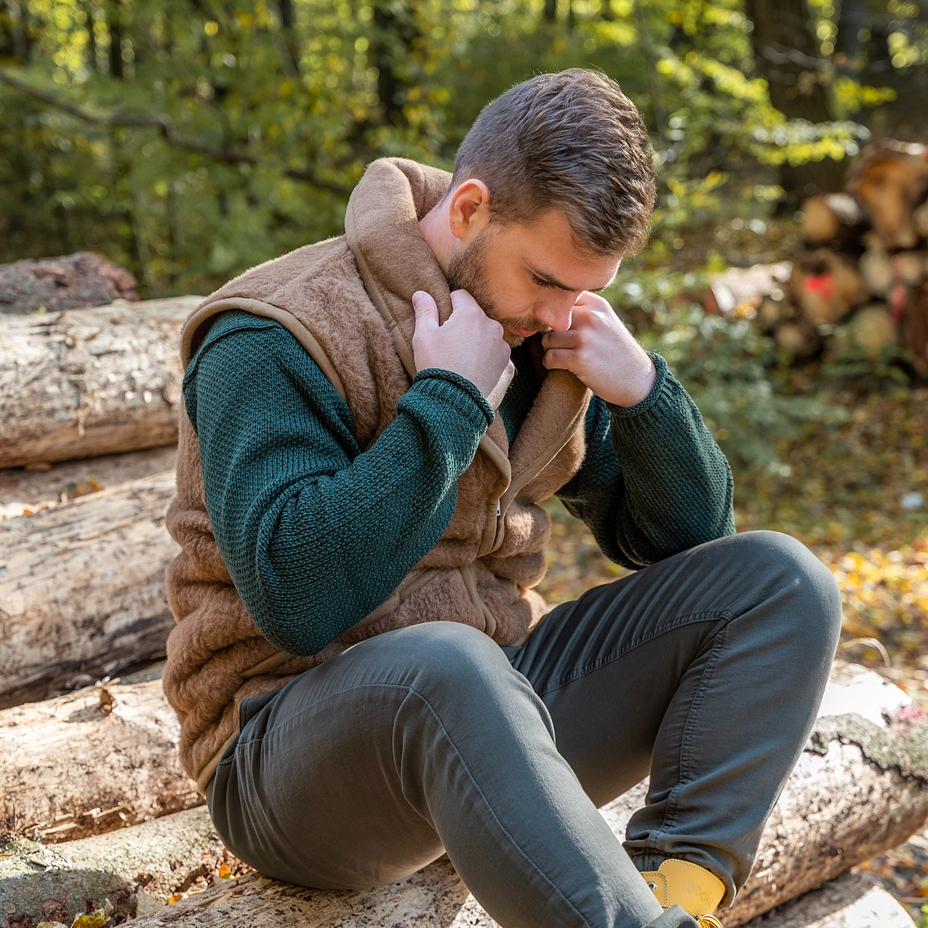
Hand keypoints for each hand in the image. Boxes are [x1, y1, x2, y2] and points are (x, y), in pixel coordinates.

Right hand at [412, 289, 513, 406]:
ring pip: (486, 333)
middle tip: (449, 343)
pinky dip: (486, 356)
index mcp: (471, 314)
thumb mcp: (423, 336)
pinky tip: (473, 368)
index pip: (460, 296)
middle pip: (475, 315)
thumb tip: (421, 294)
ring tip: (461, 358)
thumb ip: (425, 311)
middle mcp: (491, 326)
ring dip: (476, 339)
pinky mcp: (506, 363)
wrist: (454, 401)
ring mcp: (502, 345)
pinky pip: (495, 351)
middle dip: (463, 324)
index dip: (448, 305)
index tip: (441, 321)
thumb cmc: (437, 365)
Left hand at [541, 292, 655, 406]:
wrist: (637, 379)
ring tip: (559, 356)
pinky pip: (550, 357)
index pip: (561, 298)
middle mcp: (591, 317)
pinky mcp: (580, 359)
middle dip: (549, 333)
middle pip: (551, 319)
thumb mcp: (606, 321)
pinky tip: (557, 366)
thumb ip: (584, 311)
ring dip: (549, 350)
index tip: (557, 326)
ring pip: (547, 339)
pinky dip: (549, 363)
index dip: (554, 313)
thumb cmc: (616, 351)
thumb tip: (547, 306)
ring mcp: (585, 338)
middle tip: (556, 344)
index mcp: (597, 305)